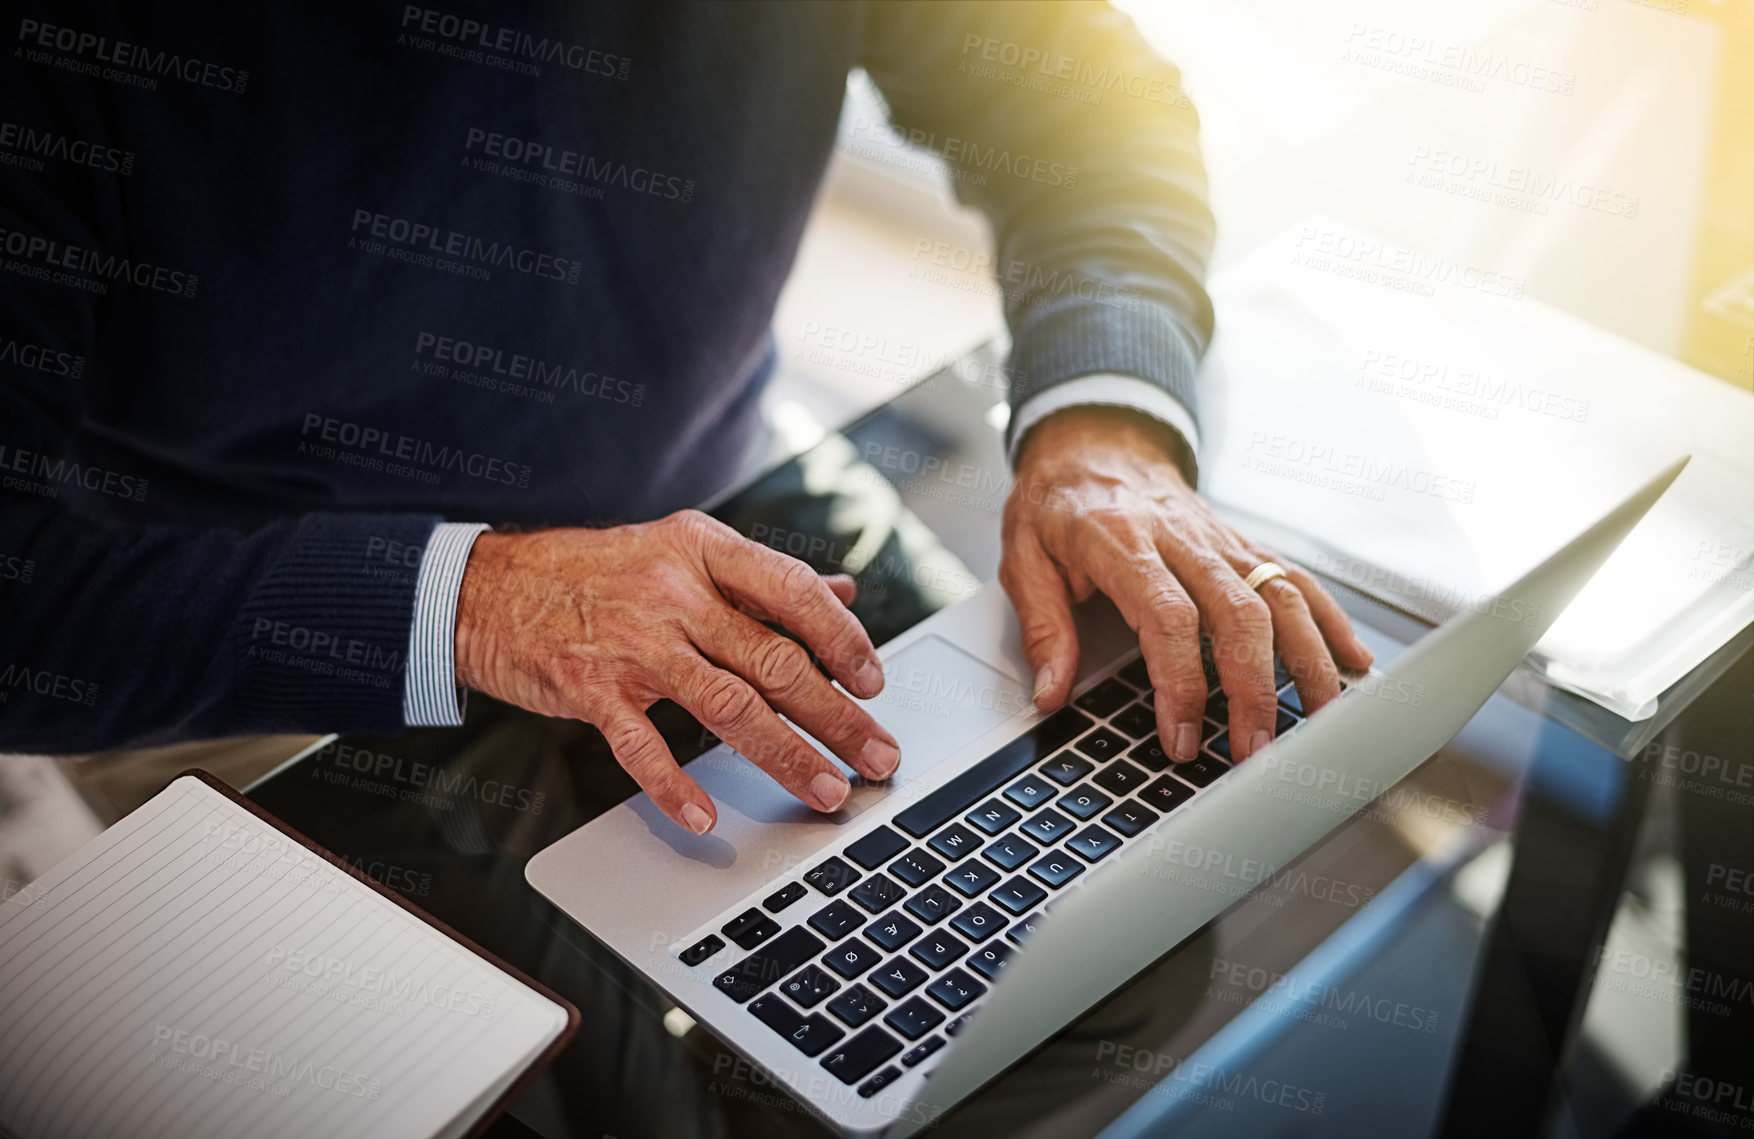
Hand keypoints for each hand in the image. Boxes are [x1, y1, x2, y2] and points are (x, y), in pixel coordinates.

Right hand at [453, 511, 899, 833]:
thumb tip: (841, 594)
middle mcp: (674, 592)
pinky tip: (707, 817)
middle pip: (774, 660)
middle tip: (877, 756)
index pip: (793, 593)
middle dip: (836, 717)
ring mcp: (633, 643)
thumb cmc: (596, 572)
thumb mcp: (683, 552)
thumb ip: (762, 579)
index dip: (843, 641)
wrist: (486, 588)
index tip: (875, 683)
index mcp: (704, 550)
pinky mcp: (591, 689)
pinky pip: (642, 746)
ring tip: (826, 790)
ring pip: (728, 706)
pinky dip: (676, 787)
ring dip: (786, 755)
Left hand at [1000, 407, 1373, 764]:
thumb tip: (1051, 694)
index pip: (1168, 616)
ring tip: (1320, 720)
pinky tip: (1352, 662)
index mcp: (1121, 541)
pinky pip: (1297, 580)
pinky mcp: (1243, 544)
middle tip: (1254, 751)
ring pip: (1281, 596)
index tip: (1182, 736)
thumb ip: (1041, 626)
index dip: (1181, 681)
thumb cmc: (1057, 502)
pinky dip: (1330, 621)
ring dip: (1308, 662)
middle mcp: (1182, 539)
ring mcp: (1221, 540)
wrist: (1095, 440)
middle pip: (1239, 613)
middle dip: (1255, 689)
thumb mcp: (1022, 556)